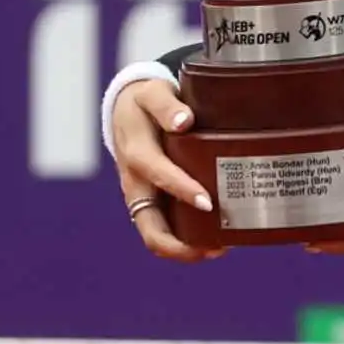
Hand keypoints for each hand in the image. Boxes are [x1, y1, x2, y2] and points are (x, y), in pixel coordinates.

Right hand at [110, 79, 223, 262]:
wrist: (125, 109)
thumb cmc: (145, 102)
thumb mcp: (152, 94)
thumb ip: (166, 105)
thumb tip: (183, 120)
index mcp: (137, 154)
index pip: (158, 176)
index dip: (182, 191)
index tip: (208, 203)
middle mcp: (135, 182)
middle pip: (148, 225)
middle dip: (179, 243)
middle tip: (216, 248)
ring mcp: (140, 196)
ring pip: (154, 234)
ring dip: (183, 248)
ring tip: (219, 249)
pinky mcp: (148, 201)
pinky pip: (162, 227)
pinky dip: (183, 239)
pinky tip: (213, 239)